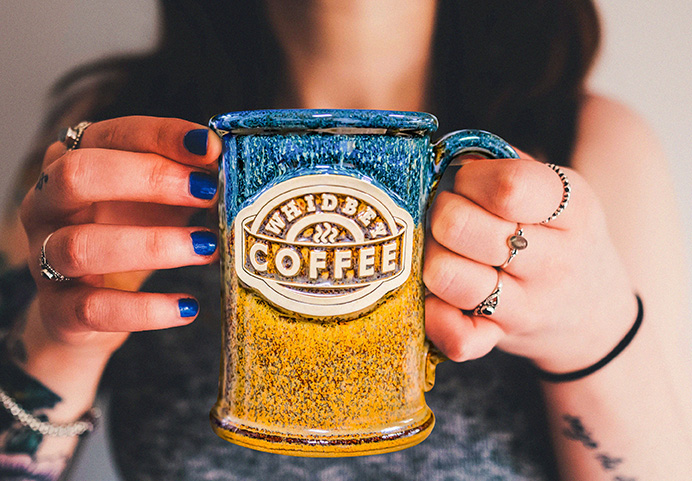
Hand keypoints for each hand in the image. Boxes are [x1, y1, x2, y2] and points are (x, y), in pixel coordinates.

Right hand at [19, 116, 221, 354]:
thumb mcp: (157, 202)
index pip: (109, 135)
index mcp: (71, 165)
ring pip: (81, 245)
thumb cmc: (128, 238)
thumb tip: (230, 171)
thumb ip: (185, 182)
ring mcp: (43, 258)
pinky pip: (94, 308)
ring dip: (152, 244)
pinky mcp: (58, 310)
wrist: (85, 310)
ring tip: (206, 247)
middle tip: (207, 191)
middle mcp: (46, 206)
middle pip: (77, 176)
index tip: (211, 147)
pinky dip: (146, 309)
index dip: (161, 136)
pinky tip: (187, 307)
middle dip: (148, 178)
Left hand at [423, 155, 637, 372]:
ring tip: (448, 254)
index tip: (467, 184)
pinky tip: (441, 299)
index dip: (469, 179)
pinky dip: (435, 317)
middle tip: (451, 219)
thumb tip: (447, 157)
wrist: (595, 315)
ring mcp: (527, 307)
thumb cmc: (561, 240)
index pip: (506, 187)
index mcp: (572, 209)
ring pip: (445, 275)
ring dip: (431, 258)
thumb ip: (506, 166)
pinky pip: (454, 336)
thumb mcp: (558, 195)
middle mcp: (554, 261)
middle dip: (441, 214)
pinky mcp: (499, 339)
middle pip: (459, 226)